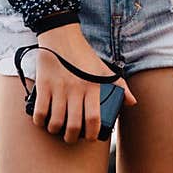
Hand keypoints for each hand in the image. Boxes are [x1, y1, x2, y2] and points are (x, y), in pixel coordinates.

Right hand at [31, 24, 137, 143]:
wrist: (61, 35)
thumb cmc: (84, 55)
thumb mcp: (103, 68)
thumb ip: (119, 86)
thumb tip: (132, 102)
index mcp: (93, 86)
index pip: (93, 119)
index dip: (90, 134)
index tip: (88, 137)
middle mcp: (76, 88)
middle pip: (73, 126)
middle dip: (71, 137)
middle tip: (70, 136)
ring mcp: (59, 87)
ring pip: (56, 122)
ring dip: (55, 130)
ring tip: (57, 128)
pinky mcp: (44, 84)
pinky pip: (40, 112)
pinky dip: (40, 121)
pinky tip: (43, 120)